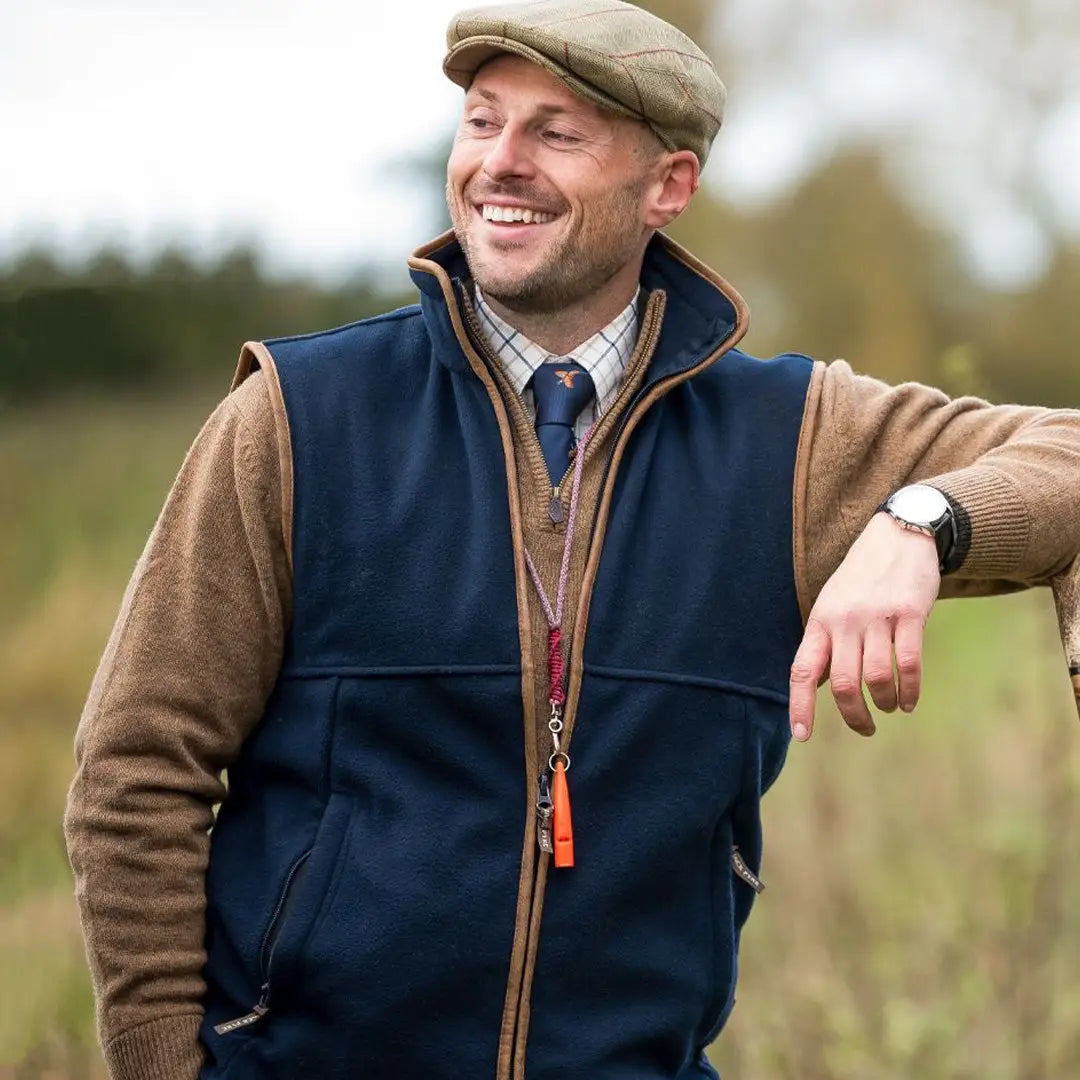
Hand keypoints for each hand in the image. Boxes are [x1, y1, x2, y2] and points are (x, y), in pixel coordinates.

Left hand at [789, 512, 940, 740]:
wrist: (898, 536)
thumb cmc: (861, 578)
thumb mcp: (832, 605)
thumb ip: (827, 642)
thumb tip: (822, 684)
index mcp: (820, 621)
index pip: (803, 670)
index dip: (800, 705)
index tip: (802, 735)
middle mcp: (844, 621)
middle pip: (844, 683)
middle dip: (854, 715)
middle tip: (865, 728)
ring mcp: (877, 617)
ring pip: (877, 677)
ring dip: (885, 702)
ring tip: (891, 707)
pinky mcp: (909, 614)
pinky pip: (909, 663)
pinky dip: (910, 690)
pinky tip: (909, 700)